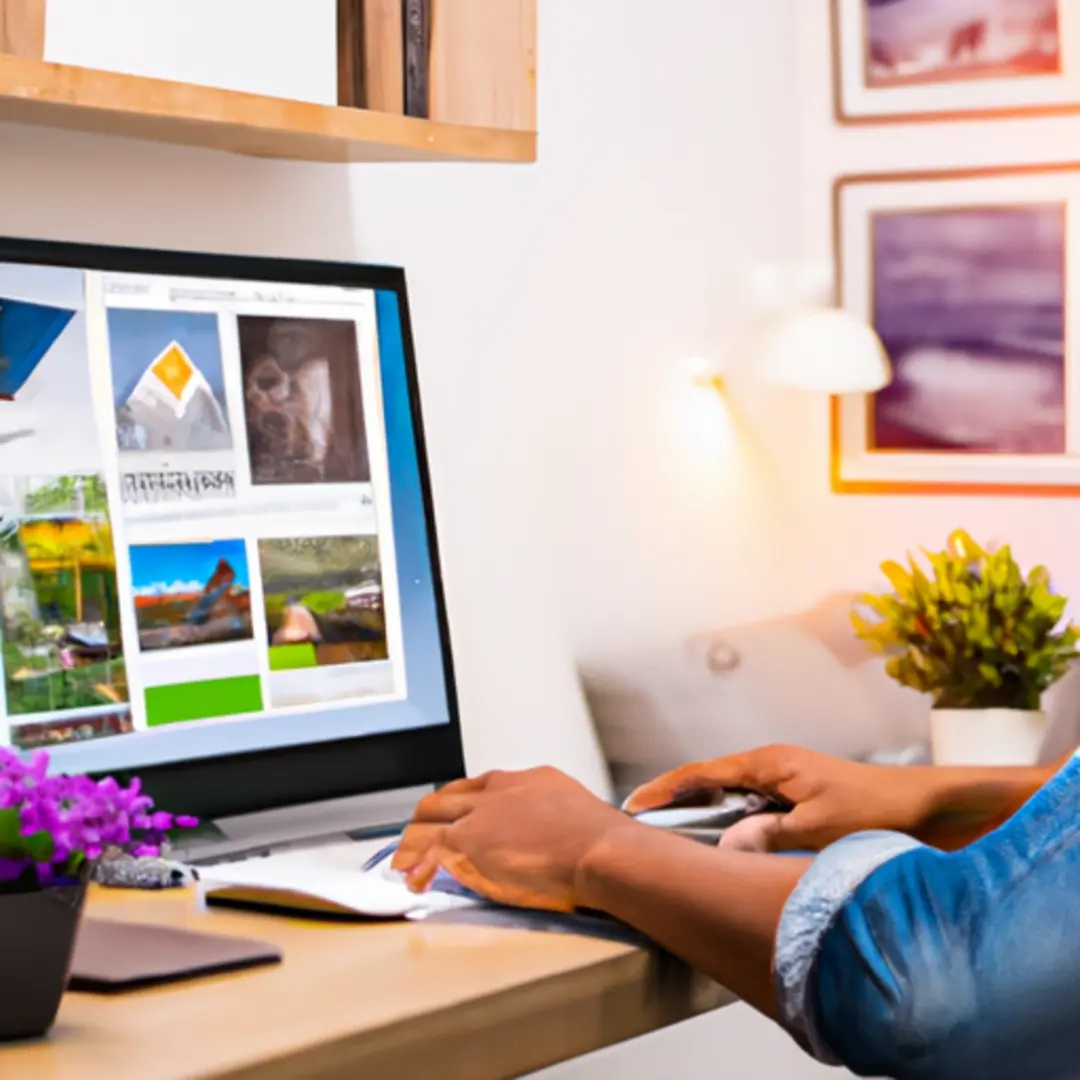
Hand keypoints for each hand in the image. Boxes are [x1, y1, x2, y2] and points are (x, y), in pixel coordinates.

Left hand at [391, 767, 633, 911]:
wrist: (599, 850)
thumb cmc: (600, 843)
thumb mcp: (574, 817)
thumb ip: (550, 822)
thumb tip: (547, 839)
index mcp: (526, 781)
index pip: (479, 787)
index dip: (462, 806)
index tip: (458, 821)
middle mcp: (498, 790)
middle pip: (446, 797)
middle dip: (429, 819)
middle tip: (420, 840)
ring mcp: (479, 814)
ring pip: (428, 819)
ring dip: (413, 842)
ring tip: (405, 863)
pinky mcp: (466, 841)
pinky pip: (427, 850)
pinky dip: (415, 865)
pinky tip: (412, 879)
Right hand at [623, 745, 939, 852]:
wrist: (921, 807)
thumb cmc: (876, 810)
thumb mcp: (818, 829)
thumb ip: (768, 836)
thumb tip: (725, 848)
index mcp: (769, 763)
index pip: (703, 774)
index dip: (666, 788)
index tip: (635, 802)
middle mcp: (771, 766)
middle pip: (709, 781)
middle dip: (674, 798)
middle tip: (641, 820)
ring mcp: (782, 780)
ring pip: (728, 796)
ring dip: (701, 812)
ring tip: (670, 833)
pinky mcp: (794, 797)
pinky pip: (749, 807)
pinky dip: (728, 822)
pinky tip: (721, 842)